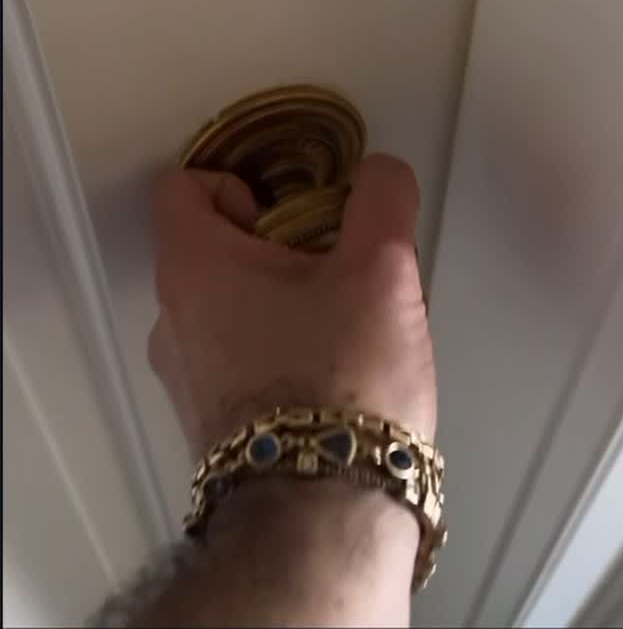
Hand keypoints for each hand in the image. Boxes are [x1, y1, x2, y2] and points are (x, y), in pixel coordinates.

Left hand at [148, 153, 436, 456]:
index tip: (290, 208)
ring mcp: (187, 376)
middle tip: (329, 261)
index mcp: (194, 267)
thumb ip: (382, 201)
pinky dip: (276, 347)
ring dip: (278, 297)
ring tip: (339, 320)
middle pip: (210, 246)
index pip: (184, 185)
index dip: (240, 181)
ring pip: (227, 305)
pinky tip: (331, 368)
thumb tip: (382, 175)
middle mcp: (173, 320)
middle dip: (274, 243)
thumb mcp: (381, 271)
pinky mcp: (213, 421)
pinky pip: (237, 357)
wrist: (325, 515)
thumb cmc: (340, 389)